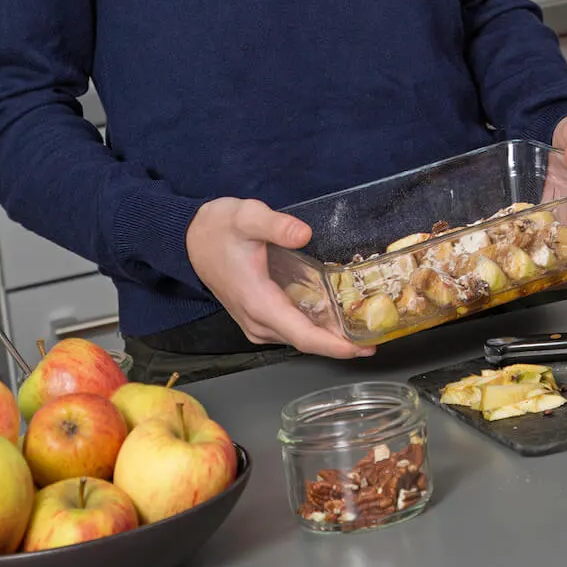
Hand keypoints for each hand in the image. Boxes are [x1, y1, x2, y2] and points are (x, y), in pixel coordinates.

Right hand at [186, 197, 372, 359]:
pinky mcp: (257, 316)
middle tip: (375, 335)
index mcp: (259, 303)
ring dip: (328, 337)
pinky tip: (334, 317)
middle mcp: (257, 321)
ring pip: (298, 338)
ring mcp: (256, 322)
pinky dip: (314, 328)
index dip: (334, 346)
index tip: (362, 349)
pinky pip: (291, 329)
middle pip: (305, 342)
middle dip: (340, 344)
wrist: (190, 239)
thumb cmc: (218, 229)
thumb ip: (276, 225)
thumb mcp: (247, 216)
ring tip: (362, 327)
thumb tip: (304, 234)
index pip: (302, 336)